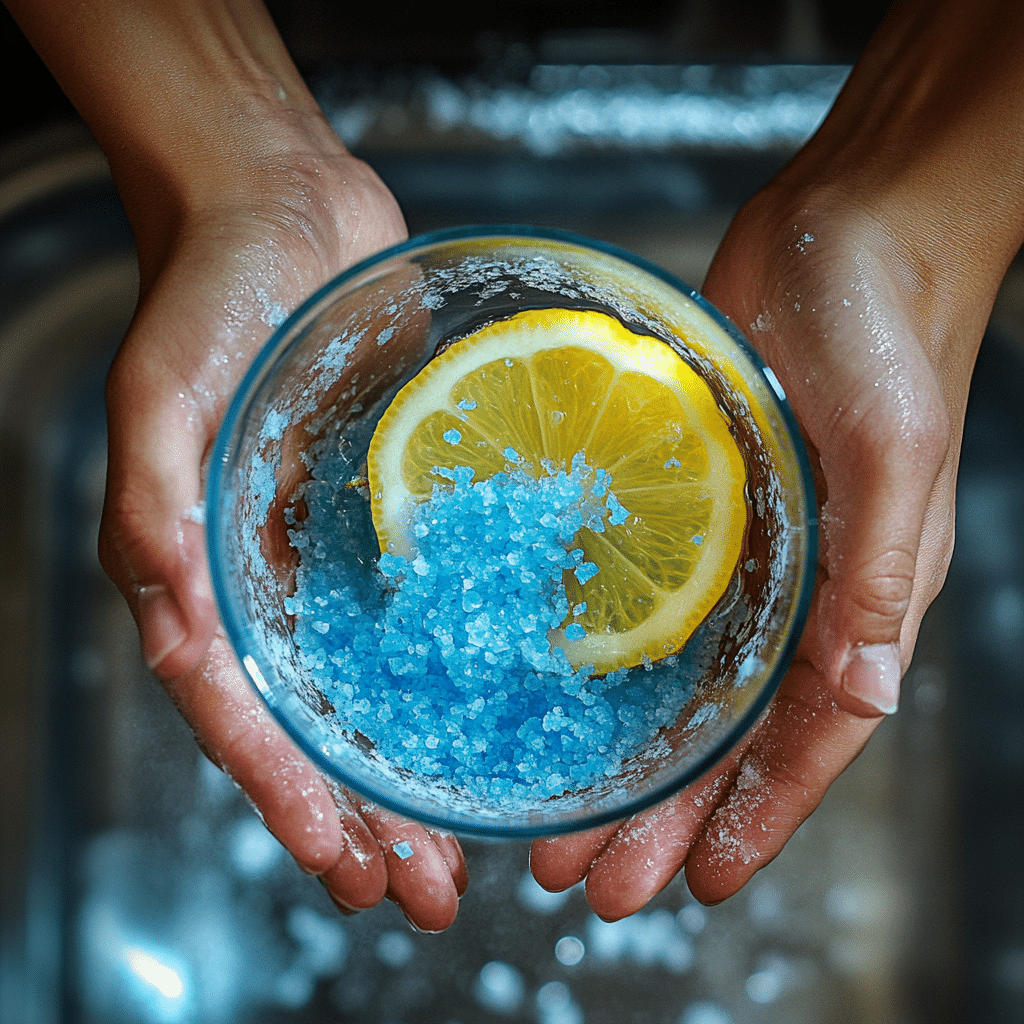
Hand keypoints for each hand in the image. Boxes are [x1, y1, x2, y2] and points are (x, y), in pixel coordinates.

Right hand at [98, 114, 467, 930]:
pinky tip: (486, 717)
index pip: (242, 713)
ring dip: (407, 770)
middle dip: (362, 816)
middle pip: (311, 725)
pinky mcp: (387, 512)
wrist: (282, 210)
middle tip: (422, 892)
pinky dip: (442, 677)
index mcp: (201, 571)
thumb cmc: (210, 290)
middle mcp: (266, 578)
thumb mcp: (161, 385)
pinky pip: (414, 612)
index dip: (289, 797)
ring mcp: (330, 551)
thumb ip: (154, 490)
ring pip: (368, 687)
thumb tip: (168, 598)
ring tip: (459, 847)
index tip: (348, 866)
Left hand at [531, 0, 1023, 918]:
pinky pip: (642, 592)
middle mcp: (798, 586)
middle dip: (664, 813)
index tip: (698, 885)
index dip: (760, 817)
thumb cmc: (889, 321)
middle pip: (728, 731)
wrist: (850, 218)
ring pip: (676, 679)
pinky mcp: (689, 493)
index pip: (810, 737)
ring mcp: (737, 544)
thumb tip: (868, 694)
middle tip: (585, 877)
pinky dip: (606, 655)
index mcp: (860, 592)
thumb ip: (883, 571)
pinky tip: (554, 691)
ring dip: (625, 753)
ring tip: (557, 818)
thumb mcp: (896, 447)